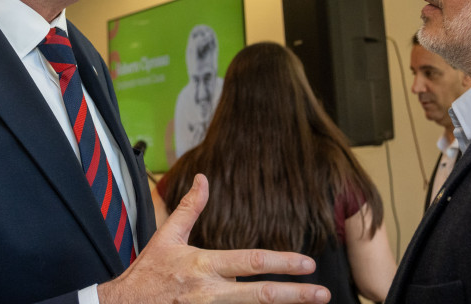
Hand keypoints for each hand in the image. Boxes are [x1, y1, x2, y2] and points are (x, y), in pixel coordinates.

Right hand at [98, 174, 330, 303]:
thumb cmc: (147, 272)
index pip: (250, 262)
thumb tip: (203, 179)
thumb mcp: (167, 237)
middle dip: (295, 295)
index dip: (282, 262)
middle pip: (260, 295)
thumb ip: (190, 209)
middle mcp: (209, 292)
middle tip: (322, 294)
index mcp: (203, 265)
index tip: (308, 264)